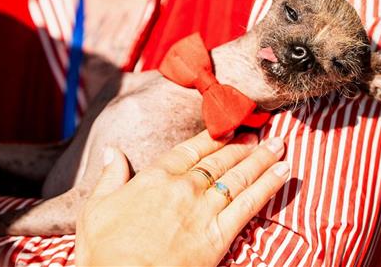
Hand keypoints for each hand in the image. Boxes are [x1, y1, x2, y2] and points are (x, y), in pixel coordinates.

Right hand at [75, 131, 289, 266]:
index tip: (225, 127)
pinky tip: (284, 172)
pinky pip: (251, 204)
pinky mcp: (219, 235)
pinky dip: (270, 185)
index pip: (189, 150)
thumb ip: (109, 177)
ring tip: (278, 146)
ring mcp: (204, 210)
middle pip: (219, 160)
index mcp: (154, 178)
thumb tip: (112, 152)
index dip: (210, 138)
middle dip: (241, 145)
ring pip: (239, 177)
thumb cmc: (104, 252)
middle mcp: (183, 188)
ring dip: (262, 159)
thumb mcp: (95, 209)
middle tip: (258, 135)